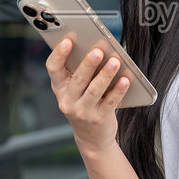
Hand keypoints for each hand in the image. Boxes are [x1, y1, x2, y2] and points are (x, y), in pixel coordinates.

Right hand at [44, 38, 130, 154]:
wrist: (92, 138)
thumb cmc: (85, 104)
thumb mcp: (76, 90)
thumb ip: (81, 72)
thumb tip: (98, 49)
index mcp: (59, 88)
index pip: (53, 69)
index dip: (59, 54)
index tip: (68, 40)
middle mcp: (68, 100)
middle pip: (78, 79)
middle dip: (88, 64)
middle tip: (98, 50)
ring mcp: (82, 112)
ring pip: (94, 90)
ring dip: (105, 75)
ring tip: (115, 62)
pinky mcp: (99, 119)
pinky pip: (110, 102)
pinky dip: (118, 90)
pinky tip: (125, 80)